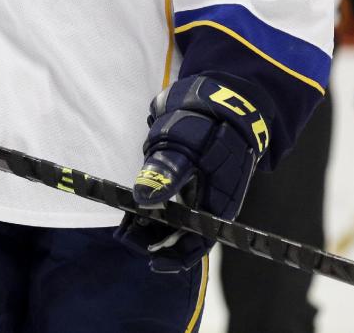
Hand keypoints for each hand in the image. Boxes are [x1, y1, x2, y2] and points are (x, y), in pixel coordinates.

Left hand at [114, 75, 270, 271]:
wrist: (227, 96)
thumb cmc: (211, 122)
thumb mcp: (187, 144)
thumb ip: (167, 171)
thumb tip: (143, 198)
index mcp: (218, 202)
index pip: (197, 244)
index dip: (174, 256)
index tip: (149, 258)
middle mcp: (212, 202)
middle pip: (183, 234)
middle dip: (154, 237)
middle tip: (126, 232)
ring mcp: (204, 190)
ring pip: (176, 218)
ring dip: (152, 221)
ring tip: (126, 220)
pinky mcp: (195, 178)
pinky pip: (175, 200)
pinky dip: (157, 203)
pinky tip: (138, 198)